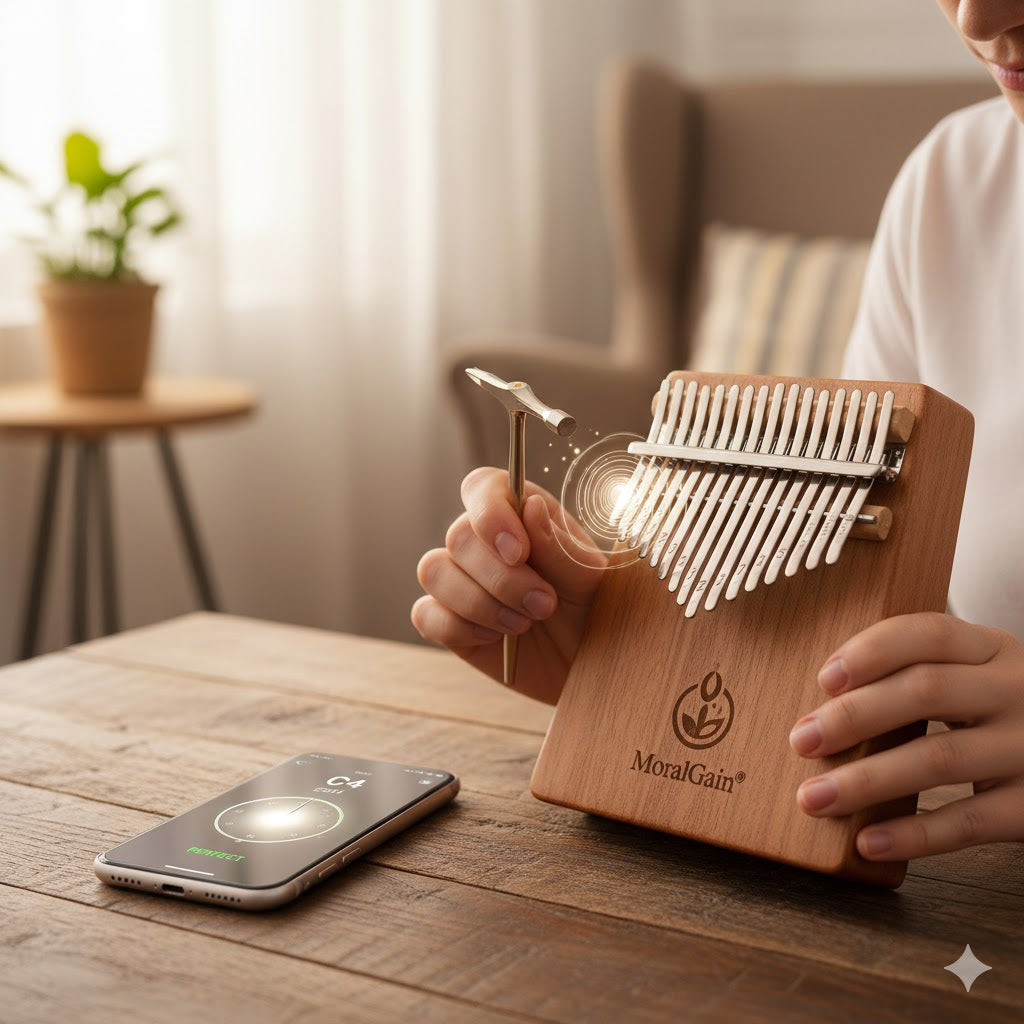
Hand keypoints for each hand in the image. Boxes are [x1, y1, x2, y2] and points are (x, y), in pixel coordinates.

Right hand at [411, 467, 603, 702]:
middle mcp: (484, 540)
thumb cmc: (592, 613)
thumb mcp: (589, 580)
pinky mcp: (446, 619)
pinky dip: (460, 629)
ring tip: (523, 625)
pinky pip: (426, 614)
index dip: (489, 513)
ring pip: (434, 571)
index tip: (518, 551)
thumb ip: (558, 546)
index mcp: (521, 515)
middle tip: (544, 606)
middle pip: (458, 536)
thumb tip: (529, 504)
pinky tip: (495, 640)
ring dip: (480, 604)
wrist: (586, 665)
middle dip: (501, 578)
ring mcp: (460, 579)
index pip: (482, 487)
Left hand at [789, 612, 1023, 859]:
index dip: (872, 652)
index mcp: (994, 651)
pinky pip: (969, 820)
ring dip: (865, 780)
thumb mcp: (977, 680)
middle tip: (801, 741)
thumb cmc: (1001, 718)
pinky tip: (868, 841)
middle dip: (853, 716)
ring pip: (939, 757)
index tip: (824, 680)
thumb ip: (919, 679)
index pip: (930, 633)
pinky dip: (912, 833)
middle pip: (925, 690)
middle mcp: (1017, 691)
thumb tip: (822, 711)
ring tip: (814, 798)